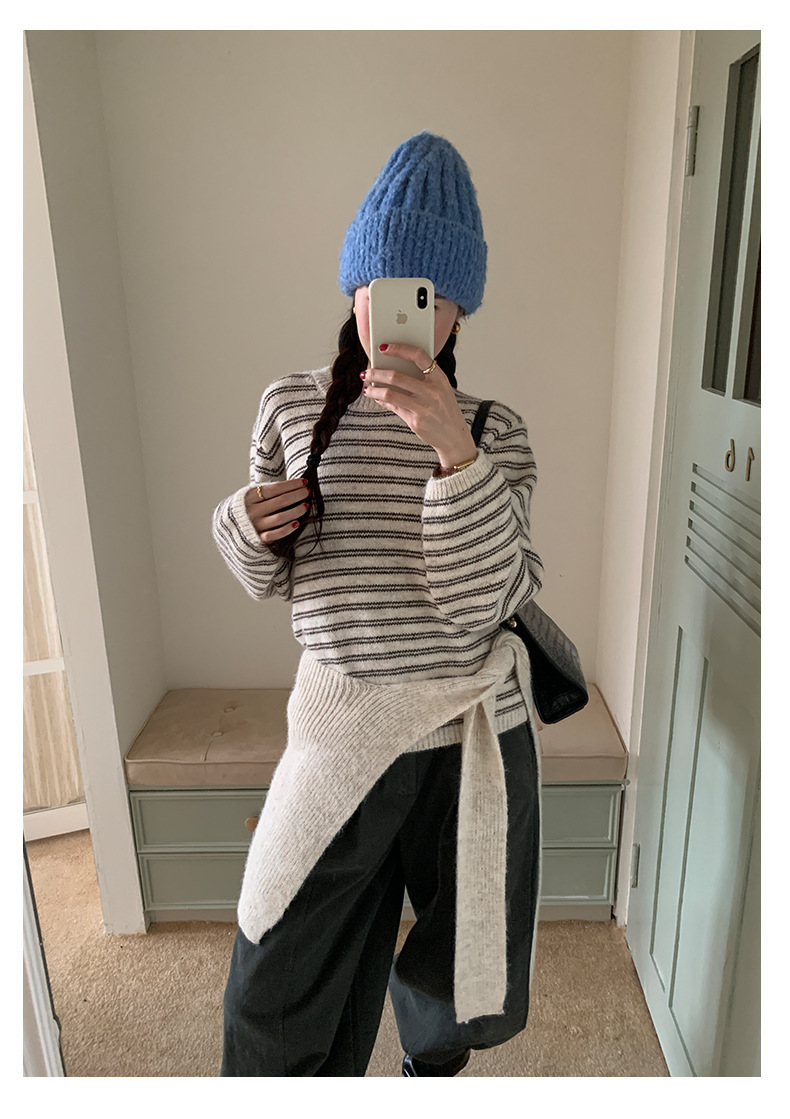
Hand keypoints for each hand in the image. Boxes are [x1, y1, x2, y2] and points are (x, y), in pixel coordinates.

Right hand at [244, 478, 310, 543]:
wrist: (229, 529)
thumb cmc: (247, 509)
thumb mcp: (252, 496)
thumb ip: (267, 491)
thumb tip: (293, 485)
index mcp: (250, 497)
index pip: (275, 488)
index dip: (292, 485)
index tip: (304, 481)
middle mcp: (252, 510)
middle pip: (280, 501)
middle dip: (297, 495)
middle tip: (308, 491)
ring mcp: (255, 525)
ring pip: (280, 517)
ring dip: (296, 511)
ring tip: (306, 505)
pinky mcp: (259, 538)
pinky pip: (276, 534)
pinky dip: (288, 529)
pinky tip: (297, 523)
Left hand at [362, 343, 477, 466]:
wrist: (454, 436)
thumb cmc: (444, 409)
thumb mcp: (440, 389)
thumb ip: (421, 379)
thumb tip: (393, 369)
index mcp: (440, 378)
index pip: (418, 356)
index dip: (399, 349)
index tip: (383, 347)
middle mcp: (432, 391)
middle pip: (396, 376)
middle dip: (376, 373)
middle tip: (365, 372)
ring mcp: (424, 407)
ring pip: (390, 393)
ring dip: (374, 390)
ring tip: (366, 388)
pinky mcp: (416, 422)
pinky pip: (394, 407)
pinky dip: (382, 401)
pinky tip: (377, 398)